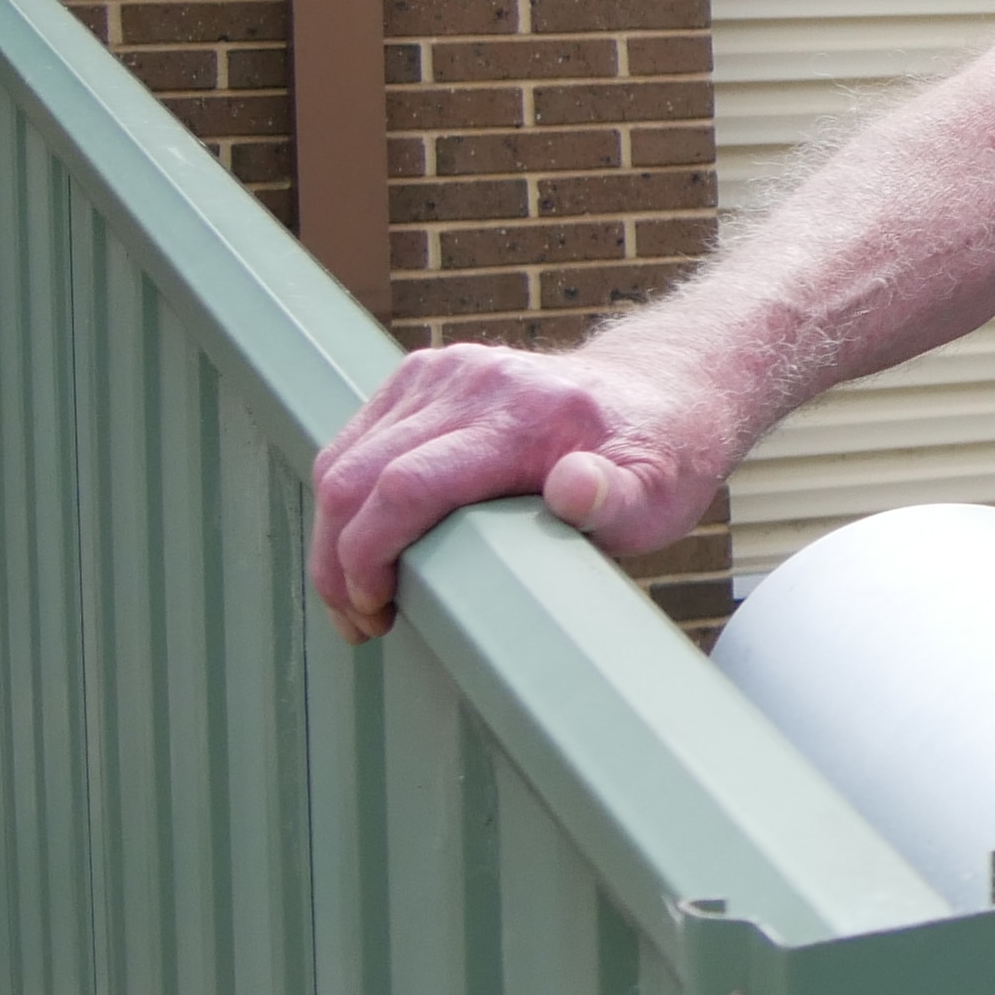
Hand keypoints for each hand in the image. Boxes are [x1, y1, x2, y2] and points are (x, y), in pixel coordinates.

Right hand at [307, 339, 744, 641]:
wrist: (659, 389)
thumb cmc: (658, 455)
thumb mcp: (660, 492)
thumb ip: (620, 498)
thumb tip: (574, 487)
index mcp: (524, 414)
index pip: (408, 484)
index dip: (368, 555)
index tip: (374, 611)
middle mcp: (474, 381)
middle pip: (358, 473)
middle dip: (339, 559)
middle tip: (360, 622)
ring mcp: (442, 372)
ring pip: (344, 456)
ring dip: (334, 534)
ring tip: (358, 597)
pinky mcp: (424, 376)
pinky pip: (357, 439)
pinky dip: (347, 499)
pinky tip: (366, 546)